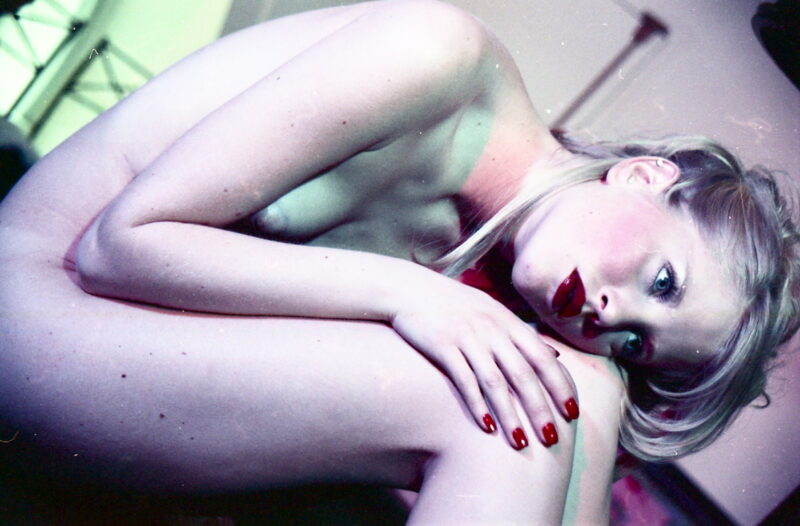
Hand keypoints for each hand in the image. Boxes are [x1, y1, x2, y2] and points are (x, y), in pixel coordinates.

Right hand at [390, 273, 578, 448]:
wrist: (411, 289)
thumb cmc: (456, 304)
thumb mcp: (494, 311)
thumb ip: (523, 334)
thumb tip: (554, 355)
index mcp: (509, 322)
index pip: (542, 357)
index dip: (559, 385)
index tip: (571, 412)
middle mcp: (492, 329)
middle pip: (522, 374)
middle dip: (539, 408)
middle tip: (550, 438)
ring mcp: (467, 337)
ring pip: (494, 381)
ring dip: (509, 414)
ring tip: (520, 442)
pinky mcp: (442, 346)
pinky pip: (463, 379)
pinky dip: (476, 404)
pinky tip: (485, 426)